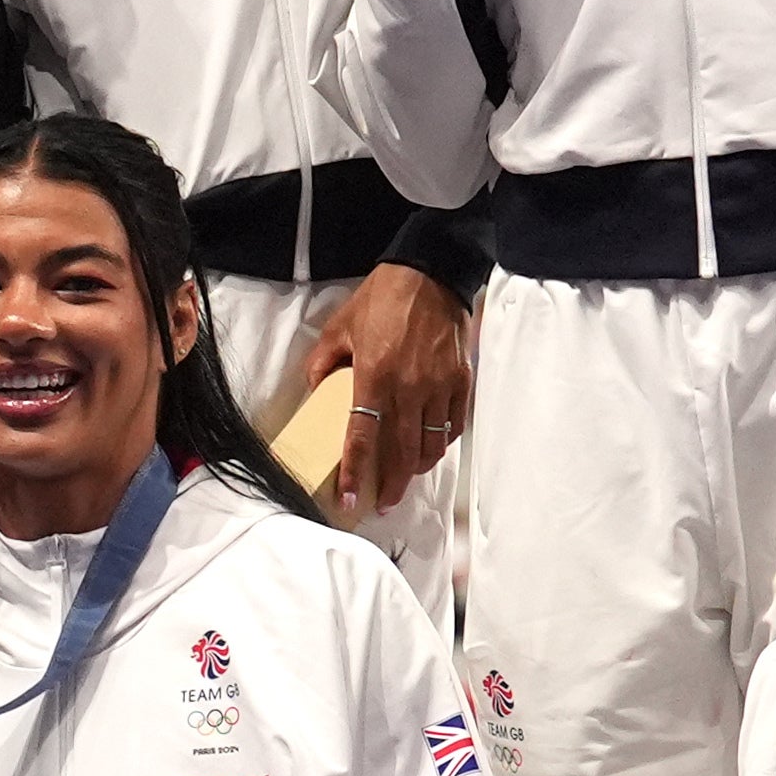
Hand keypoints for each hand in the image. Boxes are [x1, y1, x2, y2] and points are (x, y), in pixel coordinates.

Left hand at [282, 264, 475, 516]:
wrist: (431, 272)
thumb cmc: (384, 297)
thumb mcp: (339, 326)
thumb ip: (322, 363)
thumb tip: (315, 391)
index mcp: (374, 376)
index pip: (362, 437)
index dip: (354, 473)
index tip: (348, 499)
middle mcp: (409, 387)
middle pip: (401, 453)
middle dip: (392, 485)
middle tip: (384, 502)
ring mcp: (439, 386)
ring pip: (431, 445)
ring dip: (417, 467)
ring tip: (406, 475)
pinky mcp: (461, 380)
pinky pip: (453, 425)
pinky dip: (442, 441)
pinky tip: (431, 445)